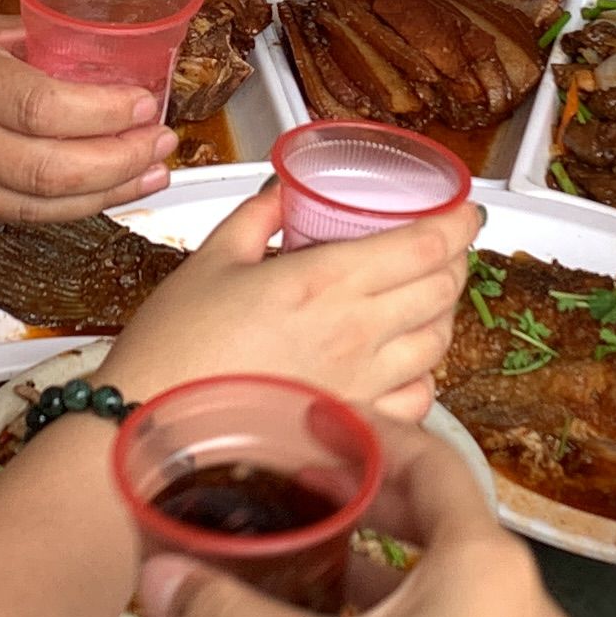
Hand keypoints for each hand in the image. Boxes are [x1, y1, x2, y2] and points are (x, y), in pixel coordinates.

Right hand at [0, 6, 173, 220]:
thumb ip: (15, 42)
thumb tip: (71, 51)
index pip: (46, 109)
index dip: (105, 114)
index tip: (144, 102)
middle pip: (53, 173)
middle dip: (121, 163)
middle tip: (164, 143)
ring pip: (40, 209)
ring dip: (107, 195)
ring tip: (152, 175)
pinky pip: (14, 215)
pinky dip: (66, 208)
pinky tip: (100, 192)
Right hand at [101, 187, 473, 420]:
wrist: (150, 426)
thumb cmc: (173, 351)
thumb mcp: (211, 260)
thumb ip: (256, 217)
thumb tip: (281, 190)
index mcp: (325, 280)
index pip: (424, 245)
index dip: (458, 224)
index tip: (465, 212)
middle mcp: (355, 332)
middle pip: (442, 290)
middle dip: (454, 262)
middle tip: (446, 248)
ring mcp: (361, 383)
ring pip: (438, 343)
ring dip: (443, 314)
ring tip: (429, 298)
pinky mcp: (354, 424)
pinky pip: (417, 399)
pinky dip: (424, 376)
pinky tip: (406, 363)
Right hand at [136, 419, 573, 616]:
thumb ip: (227, 615)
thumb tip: (160, 575)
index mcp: (487, 564)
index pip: (433, 462)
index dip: (371, 434)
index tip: (317, 424)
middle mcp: (523, 600)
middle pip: (443, 522)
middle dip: (370, 504)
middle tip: (301, 491)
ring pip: (450, 587)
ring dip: (383, 570)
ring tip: (305, 569)